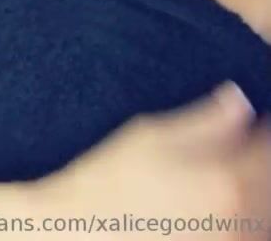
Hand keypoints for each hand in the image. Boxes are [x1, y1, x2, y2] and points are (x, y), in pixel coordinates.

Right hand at [59, 82, 270, 240]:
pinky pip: (244, 236)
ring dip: (254, 196)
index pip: (269, 150)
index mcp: (225, 181)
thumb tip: (239, 99)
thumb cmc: (107, 183)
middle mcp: (236, 223)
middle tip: (236, 150)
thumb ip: (205, 120)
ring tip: (217, 181)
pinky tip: (212, 211)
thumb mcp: (150, 135)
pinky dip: (241, 224)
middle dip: (258, 163)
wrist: (75, 234)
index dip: (263, 131)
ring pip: (263, 219)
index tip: (255, 124)